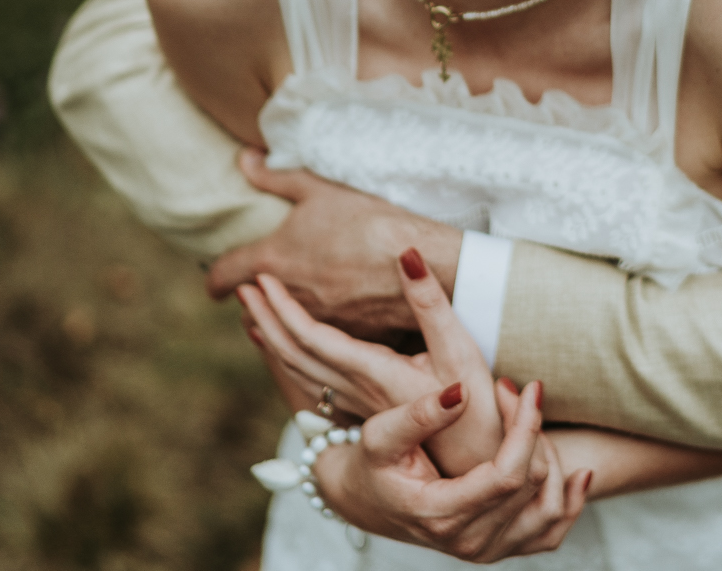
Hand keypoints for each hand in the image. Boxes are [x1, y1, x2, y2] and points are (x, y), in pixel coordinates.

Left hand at [208, 149, 463, 337]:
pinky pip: (318, 346)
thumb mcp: (319, 190)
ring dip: (278, 325)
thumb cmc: (366, 219)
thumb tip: (244, 159)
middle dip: (251, 307)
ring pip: (280, 336)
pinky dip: (317, 337)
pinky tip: (330, 324)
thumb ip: (276, 177)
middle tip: (259, 294)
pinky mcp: (343, 340)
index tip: (217, 284)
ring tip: (288, 311)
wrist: (417, 260)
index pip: (223, 277)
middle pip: (249, 315)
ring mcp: (314, 323)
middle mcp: (286, 298)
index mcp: (271, 260)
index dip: (215, 280)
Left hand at [241, 247, 501, 474]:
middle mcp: (357, 390)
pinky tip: (286, 354)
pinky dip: (290, 363)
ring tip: (252, 314)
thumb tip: (407, 254)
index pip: (310, 337)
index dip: (282, 308)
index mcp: (372, 371)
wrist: (479, 468)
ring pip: (300, 372)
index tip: (258, 279)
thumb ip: (431, 301)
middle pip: (294, 355)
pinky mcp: (366, 411)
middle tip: (241, 288)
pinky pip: (312, 384)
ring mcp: (359, 405)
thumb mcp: (460, 349)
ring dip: (272, 340)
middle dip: (266, 319)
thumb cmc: (477, 411)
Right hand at [315, 378, 592, 561]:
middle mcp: (470, 542)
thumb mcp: (379, 435)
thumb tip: (460, 391)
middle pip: (532, 483)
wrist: (370, 502)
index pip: (507, 475)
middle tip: (513, 388)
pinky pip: (552, 532)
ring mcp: (489, 550)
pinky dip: (570, 502)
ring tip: (529, 419)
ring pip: (549, 506)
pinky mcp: (502, 549)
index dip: (524, 427)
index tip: (527, 387)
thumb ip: (418, 415)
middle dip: (531, 428)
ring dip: (551, 456)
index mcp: (442, 515)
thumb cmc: (373, 465)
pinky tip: (578, 472)